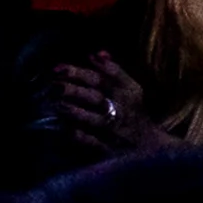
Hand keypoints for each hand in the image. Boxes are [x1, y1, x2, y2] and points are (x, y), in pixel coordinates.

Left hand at [41, 51, 172, 159]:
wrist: (149, 145)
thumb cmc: (135, 111)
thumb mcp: (131, 88)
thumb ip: (114, 70)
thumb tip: (95, 54)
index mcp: (125, 92)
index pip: (100, 79)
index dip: (78, 72)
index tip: (57, 68)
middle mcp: (120, 110)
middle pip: (94, 97)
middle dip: (73, 90)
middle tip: (53, 85)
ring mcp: (114, 130)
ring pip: (92, 119)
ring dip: (74, 111)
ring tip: (56, 104)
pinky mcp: (109, 149)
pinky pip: (91, 141)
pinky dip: (78, 135)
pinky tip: (65, 128)